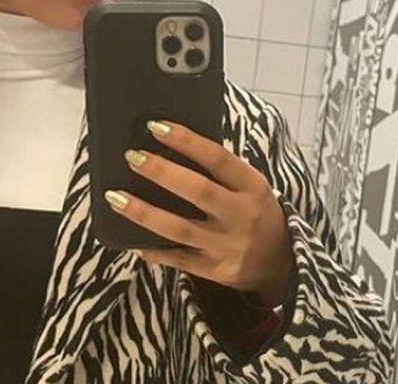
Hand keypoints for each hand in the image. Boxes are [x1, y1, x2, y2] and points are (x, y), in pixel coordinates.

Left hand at [104, 121, 294, 307]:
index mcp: (253, 186)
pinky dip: (154, 249)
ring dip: (144, 212)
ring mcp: (229, 246)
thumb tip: (170, 145)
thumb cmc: (256, 212)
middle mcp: (242, 215)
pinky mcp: (217, 271)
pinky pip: (179, 260)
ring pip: (180, 228)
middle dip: (161, 173)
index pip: (218, 159)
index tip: (155, 126)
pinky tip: (130, 239)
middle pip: (198, 191)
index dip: (187, 141)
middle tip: (131, 157)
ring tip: (115, 196)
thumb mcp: (251, 187)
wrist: (281, 264)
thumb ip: (221, 171)